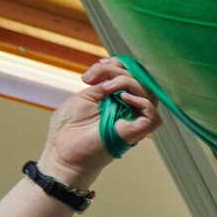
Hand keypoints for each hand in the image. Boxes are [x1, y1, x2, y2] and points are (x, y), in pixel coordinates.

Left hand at [40, 59, 158, 185]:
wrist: (62, 152)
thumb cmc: (69, 130)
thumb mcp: (84, 97)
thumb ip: (102, 85)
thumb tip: (115, 77)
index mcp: (117, 99)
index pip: (132, 75)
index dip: (120, 64)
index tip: (99, 64)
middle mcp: (128, 109)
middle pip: (141, 80)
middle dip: (118, 70)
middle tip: (94, 77)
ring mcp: (133, 121)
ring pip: (149, 93)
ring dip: (127, 82)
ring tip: (105, 87)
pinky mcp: (135, 133)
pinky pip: (153, 116)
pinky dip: (142, 102)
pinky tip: (122, 98)